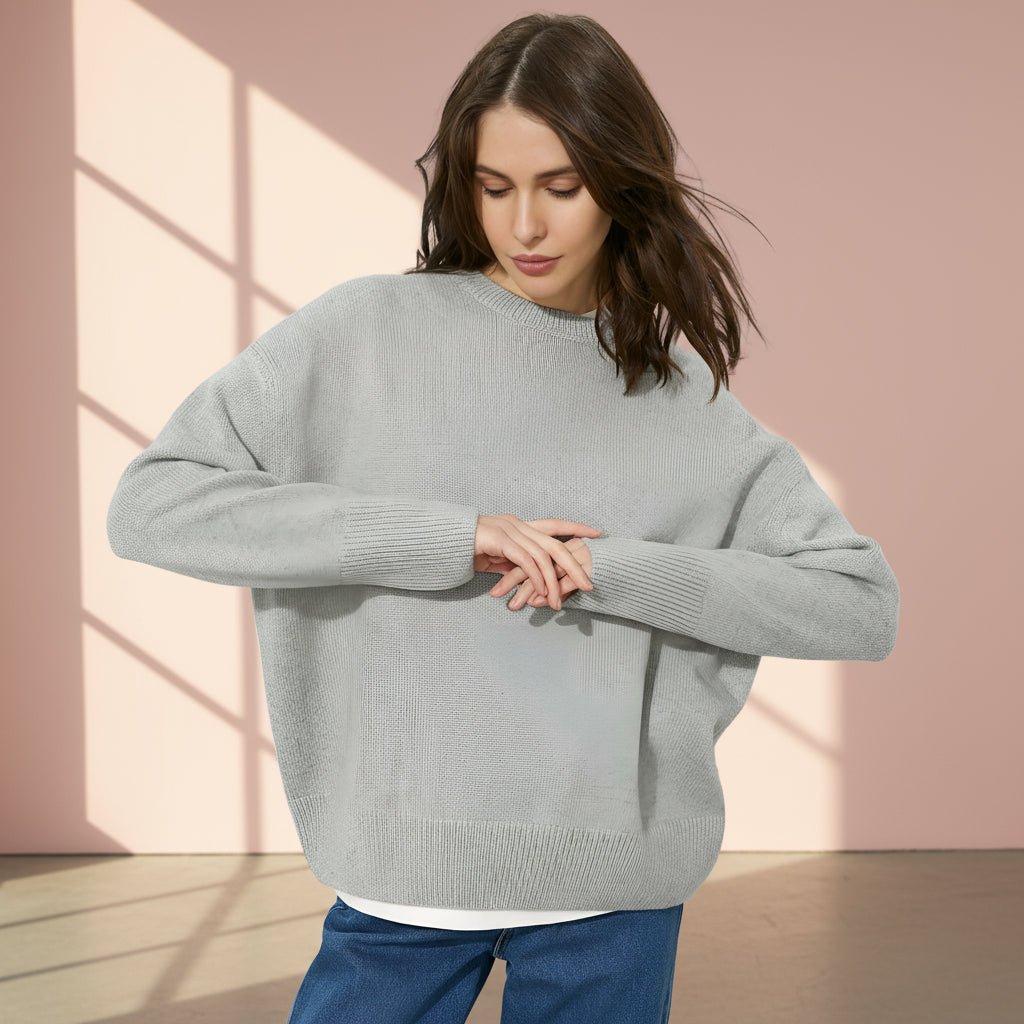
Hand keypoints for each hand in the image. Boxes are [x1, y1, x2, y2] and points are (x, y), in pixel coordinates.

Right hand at [474, 515, 599, 611]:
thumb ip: (514, 564)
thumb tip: (529, 578)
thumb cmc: (468, 549)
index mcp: (521, 526)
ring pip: (543, 557)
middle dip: (575, 564)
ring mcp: (510, 531)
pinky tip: (541, 593)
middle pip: (556, 544)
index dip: (576, 528)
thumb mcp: (497, 558)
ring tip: (560, 603)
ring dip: (553, 583)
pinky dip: (536, 579)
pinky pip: (526, 562)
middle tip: (589, 584)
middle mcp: (519, 525)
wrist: (443, 540)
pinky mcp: (501, 541)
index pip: (555, 524)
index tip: (597, 533)